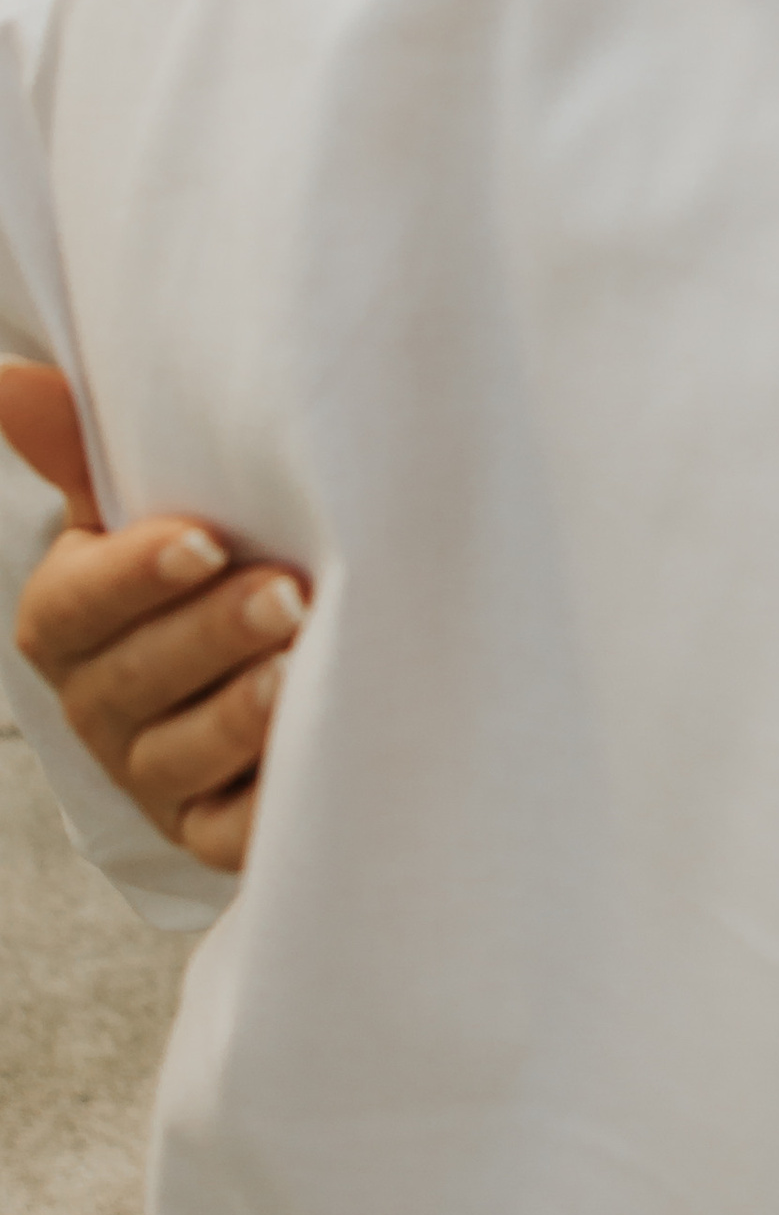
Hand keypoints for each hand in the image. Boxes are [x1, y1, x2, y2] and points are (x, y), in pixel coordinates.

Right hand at [3, 362, 304, 874]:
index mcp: (73, 624)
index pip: (76, 607)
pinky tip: (313, 753)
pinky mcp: (216, 834)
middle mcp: (103, 708)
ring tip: (299, 668)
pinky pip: (234, 831)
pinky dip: (269, 801)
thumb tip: (9, 381)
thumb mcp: (148, 507)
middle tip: (287, 594)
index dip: (132, 577)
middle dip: (208, 635)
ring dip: (237, 714)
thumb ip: (86, 454)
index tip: (202, 538)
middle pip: (134, 681)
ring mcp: (157, 778)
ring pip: (180, 758)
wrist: (285, 657)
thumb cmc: (211, 560)